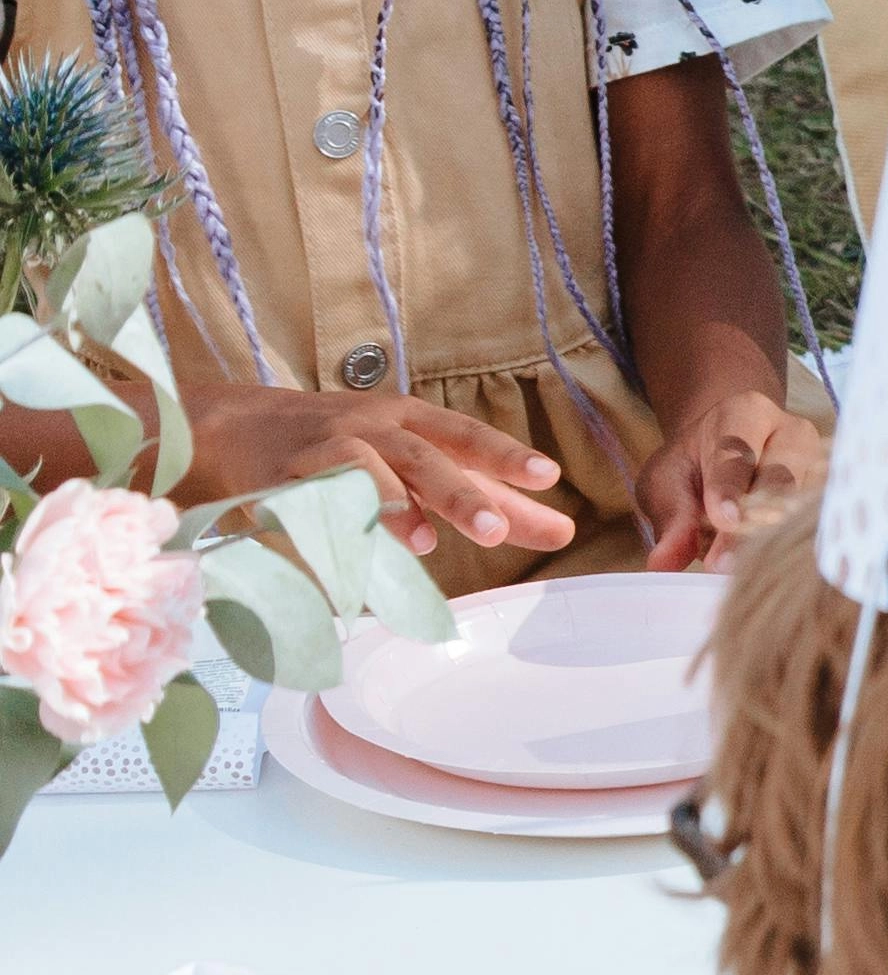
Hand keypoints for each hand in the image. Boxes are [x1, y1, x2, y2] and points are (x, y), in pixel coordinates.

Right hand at [180, 380, 578, 561]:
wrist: (240, 426)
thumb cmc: (352, 446)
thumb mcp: (422, 462)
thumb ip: (488, 496)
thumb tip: (561, 530)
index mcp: (414, 421)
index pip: (466, 437)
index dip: (505, 455)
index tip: (549, 477)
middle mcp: (373, 428)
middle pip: (423, 456)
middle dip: (460, 493)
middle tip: (496, 531)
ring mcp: (323, 449)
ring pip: (364, 470)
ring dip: (393, 505)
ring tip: (423, 544)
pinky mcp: (277, 477)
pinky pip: (306, 499)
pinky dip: (328, 523)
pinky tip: (347, 553)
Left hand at [639, 387, 817, 570]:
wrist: (731, 455)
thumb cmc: (696, 465)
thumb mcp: (667, 481)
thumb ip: (671, 516)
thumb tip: (663, 561)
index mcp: (746, 413)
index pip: (738, 450)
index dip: (730, 486)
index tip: (723, 518)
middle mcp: (793, 432)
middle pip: (780, 477)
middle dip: (752, 521)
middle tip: (723, 563)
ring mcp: (820, 462)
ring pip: (803, 503)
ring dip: (773, 540)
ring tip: (744, 571)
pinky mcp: (832, 493)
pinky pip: (819, 523)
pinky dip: (794, 548)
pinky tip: (773, 568)